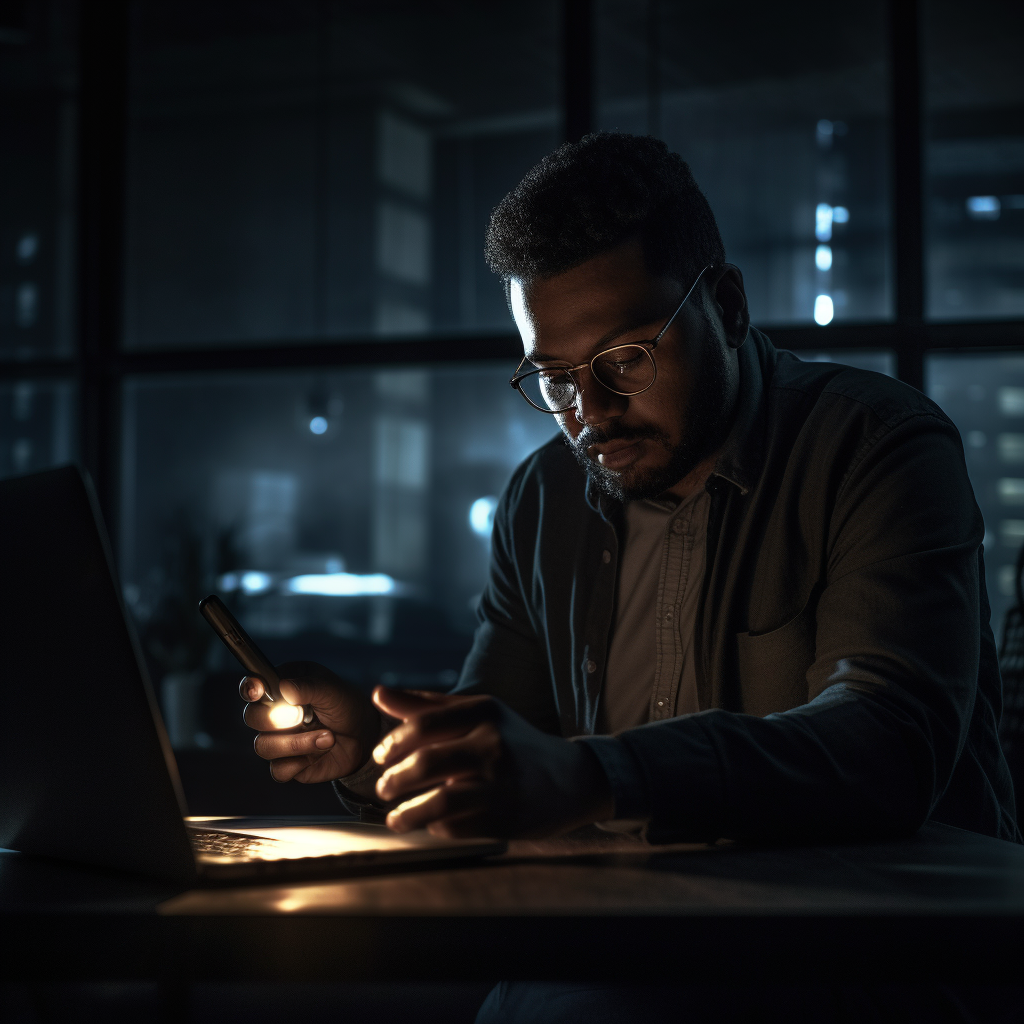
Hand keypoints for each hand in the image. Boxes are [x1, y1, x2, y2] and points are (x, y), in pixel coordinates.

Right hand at [241, 661, 379, 782]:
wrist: (364, 737)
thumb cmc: (345, 706)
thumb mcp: (332, 691)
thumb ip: (309, 687)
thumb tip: (284, 687)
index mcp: (281, 688)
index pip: (253, 687)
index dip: (250, 688)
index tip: (258, 691)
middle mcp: (274, 713)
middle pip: (252, 718)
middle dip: (275, 719)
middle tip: (301, 717)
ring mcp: (278, 740)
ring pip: (263, 746)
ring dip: (296, 743)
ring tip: (328, 737)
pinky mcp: (287, 764)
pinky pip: (278, 770)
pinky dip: (300, 762)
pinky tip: (321, 752)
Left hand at [371, 688, 613, 838]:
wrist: (568, 779)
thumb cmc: (511, 742)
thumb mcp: (476, 714)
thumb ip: (426, 706)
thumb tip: (378, 695)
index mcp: (484, 712)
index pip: (423, 724)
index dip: (392, 743)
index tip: (381, 757)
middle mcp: (494, 743)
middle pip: (426, 763)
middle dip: (395, 780)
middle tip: (384, 788)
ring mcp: (503, 783)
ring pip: (440, 802)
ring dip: (408, 814)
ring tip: (396, 818)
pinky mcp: (507, 818)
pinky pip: (456, 827)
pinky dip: (436, 827)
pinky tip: (432, 822)